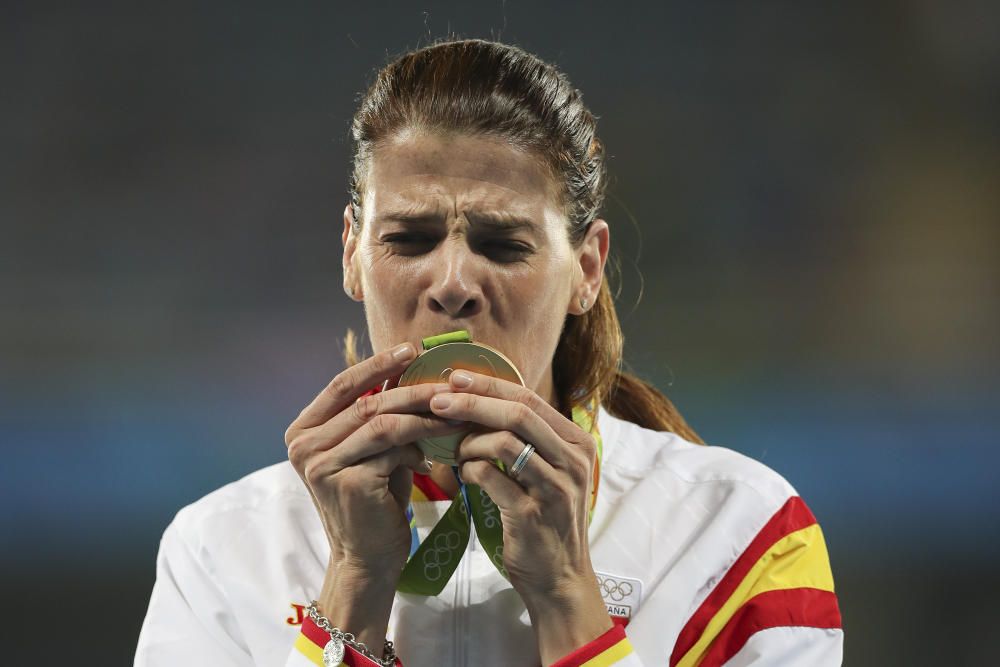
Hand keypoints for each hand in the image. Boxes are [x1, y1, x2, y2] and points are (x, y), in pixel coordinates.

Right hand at [284, 342, 461, 573]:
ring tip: (454, 414)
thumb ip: (377, 414)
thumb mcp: (371, 450)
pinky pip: (392, 449)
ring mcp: (321, 465)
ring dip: (423, 415)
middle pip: (365, 401)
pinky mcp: (347, 483)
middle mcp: (303, 445)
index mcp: (303, 430)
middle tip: (448, 381)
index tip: (411, 348)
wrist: (368, 558)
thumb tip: (410, 367)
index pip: (341, 384)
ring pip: (381, 422)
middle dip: (412, 388)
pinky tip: (434, 455)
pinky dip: (418, 447)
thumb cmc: (375, 499)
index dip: (377, 363)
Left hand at [428, 370, 611, 662]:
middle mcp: (573, 459)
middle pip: (519, 412)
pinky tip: (462, 475)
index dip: (489, 384)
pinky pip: (491, 477)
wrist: (559, 579)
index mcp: (576, 442)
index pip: (530, 398)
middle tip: (437, 401)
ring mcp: (556, 487)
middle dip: (472, 402)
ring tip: (453, 450)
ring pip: (505, 441)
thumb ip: (525, 439)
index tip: (454, 377)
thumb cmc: (544, 521)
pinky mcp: (534, 513)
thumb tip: (478, 399)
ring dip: (468, 441)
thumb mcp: (546, 473)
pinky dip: (469, 470)